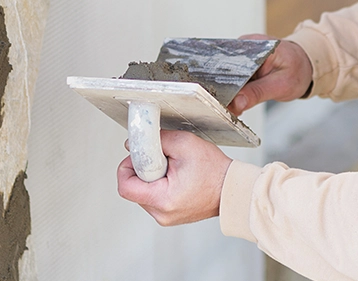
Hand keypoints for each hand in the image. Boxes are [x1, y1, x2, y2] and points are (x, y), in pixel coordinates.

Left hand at [117, 130, 231, 225]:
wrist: (232, 188)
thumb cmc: (215, 170)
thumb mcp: (184, 143)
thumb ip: (156, 140)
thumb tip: (134, 143)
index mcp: (163, 199)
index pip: (125, 187)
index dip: (127, 166)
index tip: (139, 156)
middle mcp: (161, 214)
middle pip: (133, 188)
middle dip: (144, 169)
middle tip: (163, 160)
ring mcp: (165, 217)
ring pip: (143, 193)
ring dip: (152, 177)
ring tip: (174, 170)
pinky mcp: (169, 215)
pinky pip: (154, 197)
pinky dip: (160, 185)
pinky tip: (177, 178)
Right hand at [227, 35, 312, 114]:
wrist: (305, 65)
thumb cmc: (297, 70)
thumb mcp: (281, 85)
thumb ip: (258, 93)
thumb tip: (237, 103)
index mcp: (256, 45)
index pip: (233, 64)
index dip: (225, 84)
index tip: (224, 102)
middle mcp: (246, 45)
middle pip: (226, 68)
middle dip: (225, 90)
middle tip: (229, 108)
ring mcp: (243, 53)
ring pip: (227, 74)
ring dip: (228, 91)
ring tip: (232, 106)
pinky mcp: (243, 61)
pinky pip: (233, 76)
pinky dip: (233, 89)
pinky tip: (236, 100)